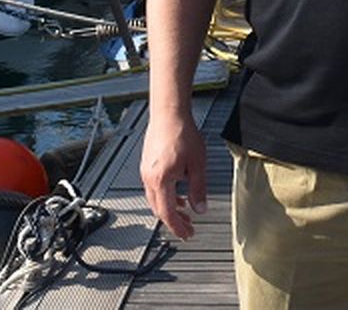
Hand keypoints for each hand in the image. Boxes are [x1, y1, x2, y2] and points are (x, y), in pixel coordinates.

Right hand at [140, 108, 208, 239]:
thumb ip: (199, 189)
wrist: (169, 113)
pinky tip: (178, 193)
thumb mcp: (197, 164)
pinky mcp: (147, 164)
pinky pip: (154, 188)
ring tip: (185, 212)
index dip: (178, 227)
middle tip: (188, 228)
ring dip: (170, 208)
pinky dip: (166, 196)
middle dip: (174, 221)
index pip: (167, 213)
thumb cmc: (182, 133)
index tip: (187, 234)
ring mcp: (146, 171)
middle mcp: (149, 178)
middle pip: (159, 209)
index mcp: (161, 181)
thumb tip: (201, 208)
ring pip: (155, 199)